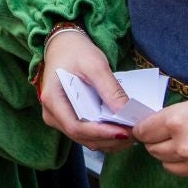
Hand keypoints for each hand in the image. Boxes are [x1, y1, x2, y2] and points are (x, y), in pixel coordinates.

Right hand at [38, 27, 134, 152]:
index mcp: (53, 100)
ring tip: (132, 132)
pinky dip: (106, 135)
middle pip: (82, 137)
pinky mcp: (68, 119)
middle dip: (110, 139)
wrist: (64, 46)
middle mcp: (52, 114)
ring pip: (86, 140)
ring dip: (110, 140)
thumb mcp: (95, 65)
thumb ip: (110, 89)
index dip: (101, 133)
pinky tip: (121, 129)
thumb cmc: (76, 52)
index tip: (125, 132)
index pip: (76, 127)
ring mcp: (59, 119)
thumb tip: (126, 113)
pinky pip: (87, 134)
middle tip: (135, 133)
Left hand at [132, 85, 187, 187]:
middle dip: (158, 143)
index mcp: (177, 122)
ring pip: (171, 167)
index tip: (146, 129)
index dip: (143, 129)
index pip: (143, 132)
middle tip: (167, 137)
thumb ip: (180, 118)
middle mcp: (183, 148)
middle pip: (154, 151)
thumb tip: (163, 128)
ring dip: (174, 157)